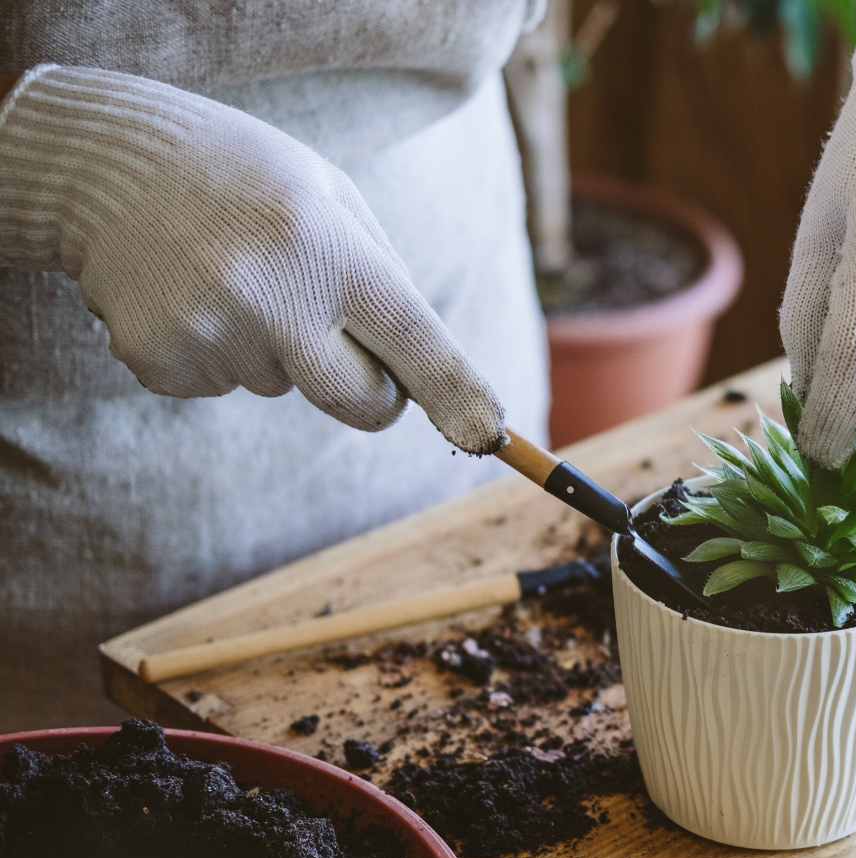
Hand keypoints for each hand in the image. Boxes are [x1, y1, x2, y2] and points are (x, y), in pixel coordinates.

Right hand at [0, 65, 506, 454]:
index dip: (456, 392)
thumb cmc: (247, 178)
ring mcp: (209, 334)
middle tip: (343, 338)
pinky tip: (191, 292)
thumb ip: (384, 280)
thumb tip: (431, 375)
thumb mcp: (333, 198)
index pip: (414, 340)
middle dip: (374, 392)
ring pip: (284, 385)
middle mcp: (271, 298)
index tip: (487, 434)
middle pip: (360, 402)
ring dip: (276, 347)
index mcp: (328, 248)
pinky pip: (223, 384)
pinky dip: (220, 351)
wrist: (106, 164)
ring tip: (233, 275)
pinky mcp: (158, 362)